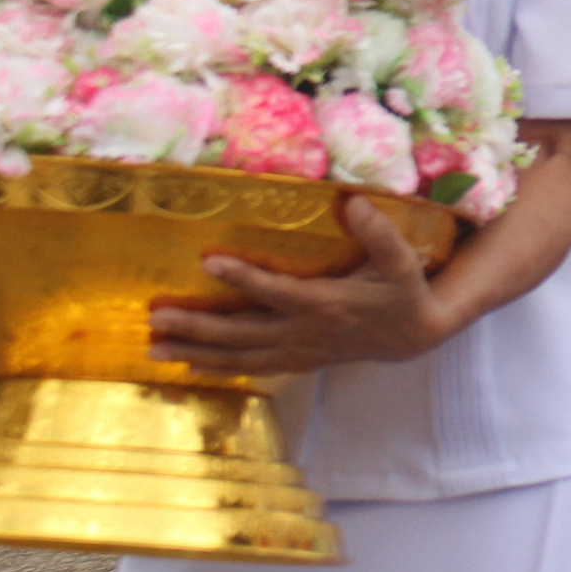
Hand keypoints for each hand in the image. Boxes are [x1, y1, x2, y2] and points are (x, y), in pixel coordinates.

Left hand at [149, 198, 451, 374]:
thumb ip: (377, 231)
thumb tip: (351, 201)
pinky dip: (220, 370)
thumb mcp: (400, 259)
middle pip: (241, 333)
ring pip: (239, 357)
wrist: (414, 335)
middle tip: (156, 318)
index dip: (243, 277)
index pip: (276, 291)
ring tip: (155, 350)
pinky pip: (251, 369)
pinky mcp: (298, 361)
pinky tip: (190, 367)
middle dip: (197, 327)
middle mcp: (304, 332)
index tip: (208, 261)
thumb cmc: (403, 291)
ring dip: (196, 353)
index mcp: (325, 305)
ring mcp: (298, 351)